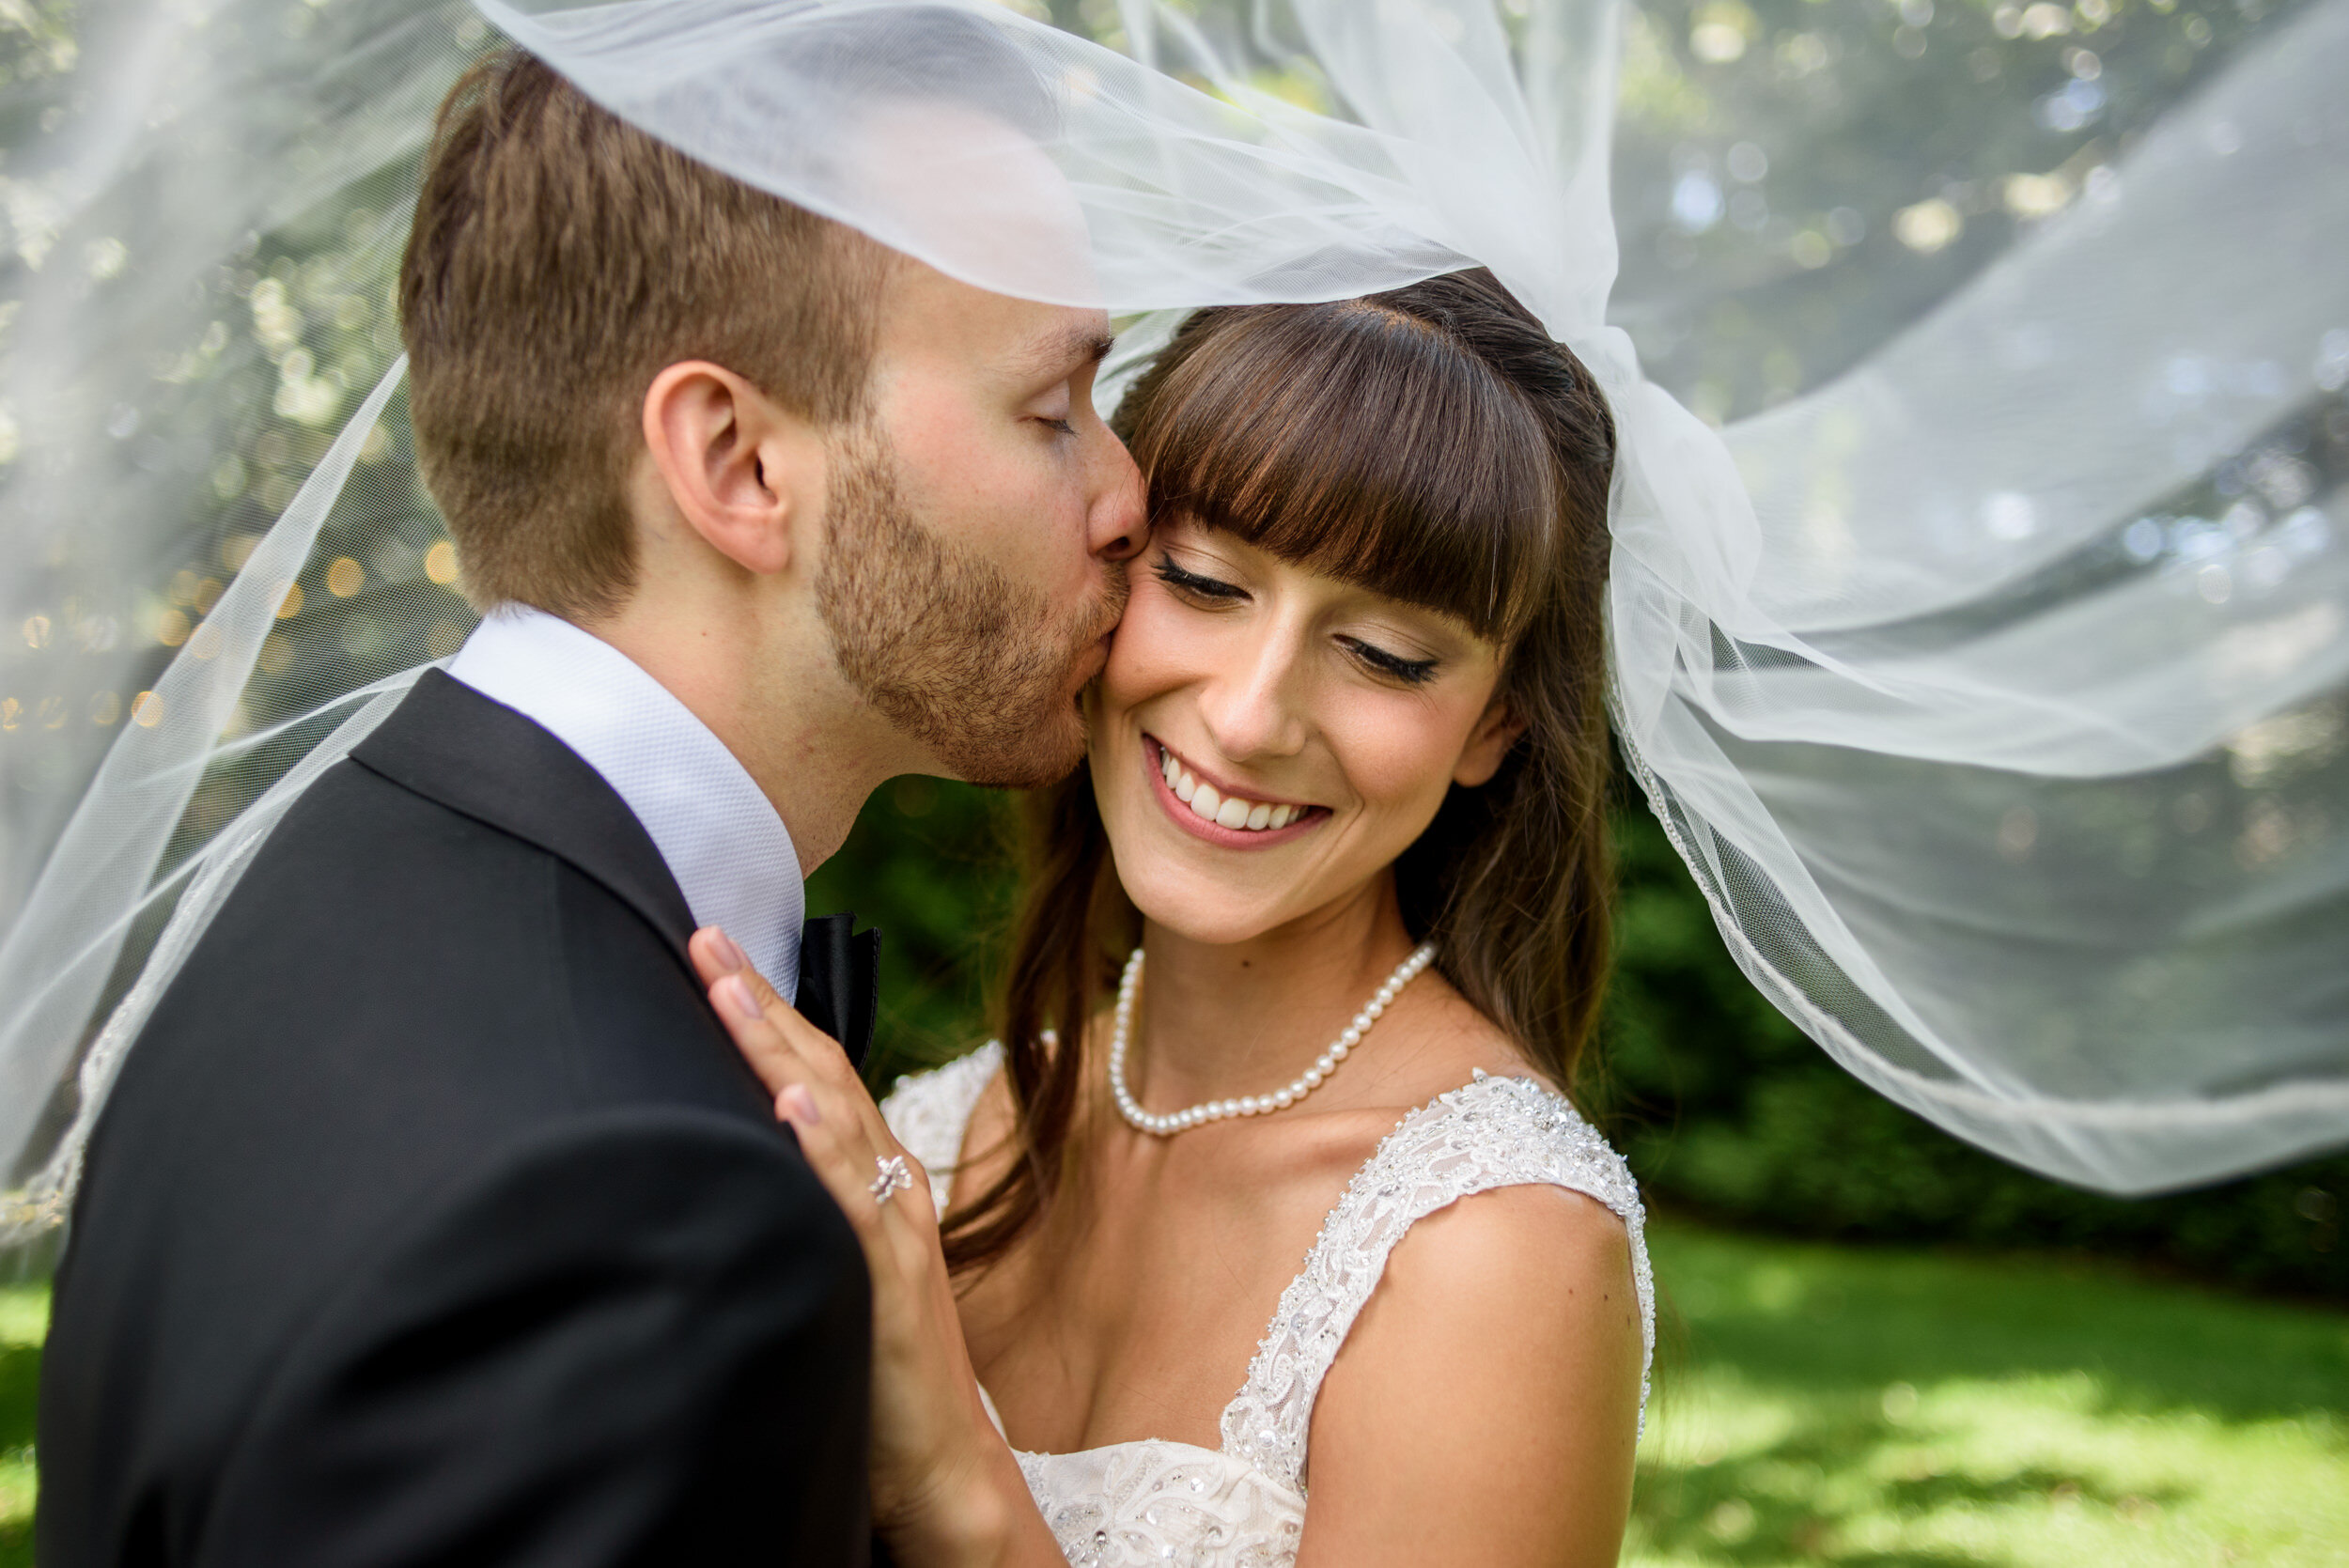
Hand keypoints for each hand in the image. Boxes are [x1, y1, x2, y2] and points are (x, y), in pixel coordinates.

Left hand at [689, 928, 1051, 1565]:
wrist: (940, 1464)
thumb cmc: (879, 1370)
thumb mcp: (835, 1266)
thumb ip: (804, 1206)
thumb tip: (745, 1152)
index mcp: (875, 1178)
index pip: (817, 1074)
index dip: (768, 1012)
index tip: (713, 954)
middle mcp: (889, 1187)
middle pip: (824, 1073)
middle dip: (762, 1003)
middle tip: (704, 936)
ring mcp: (891, 1230)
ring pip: (834, 1119)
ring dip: (779, 1051)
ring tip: (731, 991)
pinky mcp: (886, 1285)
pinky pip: (852, 1207)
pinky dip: (822, 1152)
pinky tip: (790, 1110)